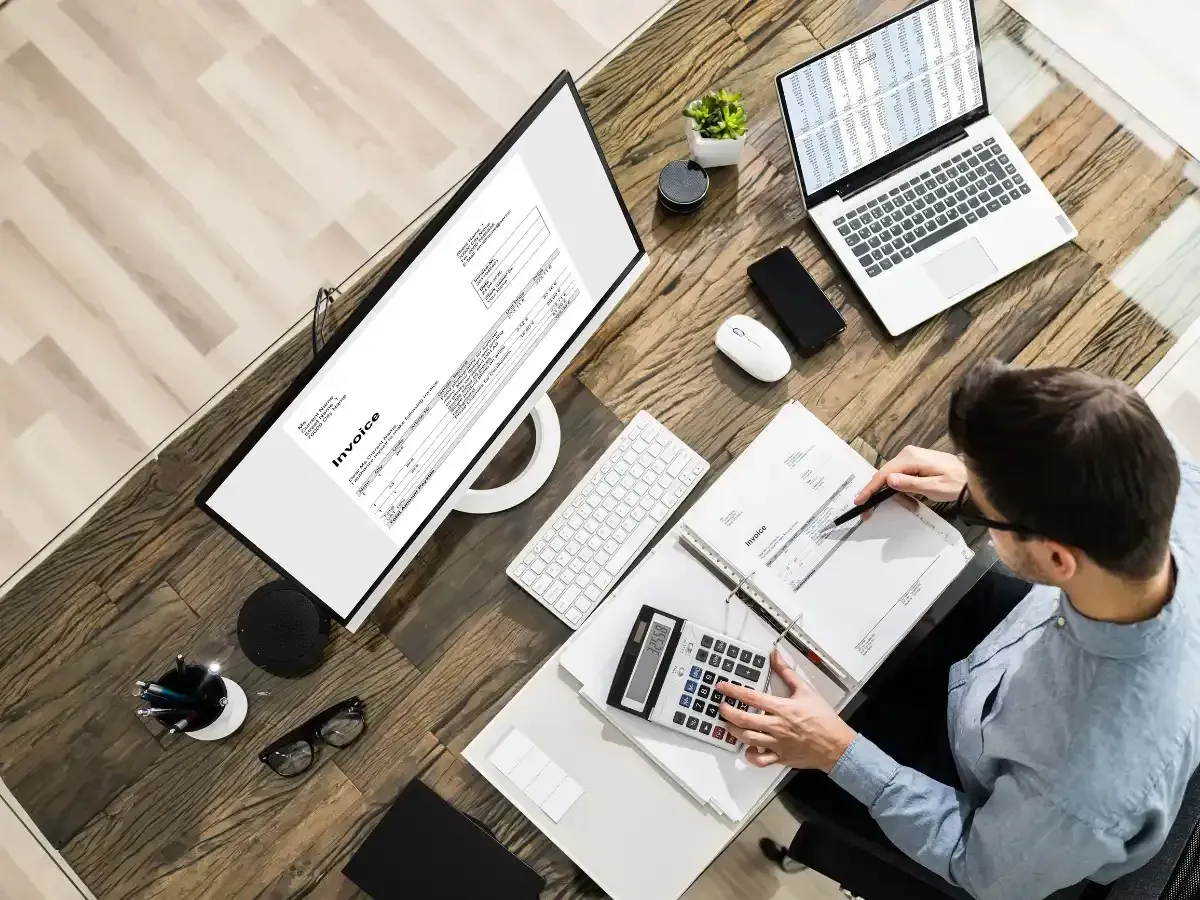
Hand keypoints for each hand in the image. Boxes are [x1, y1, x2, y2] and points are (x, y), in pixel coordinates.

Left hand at [719, 651, 856, 770]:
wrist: (837, 744)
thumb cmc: (823, 718)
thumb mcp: (806, 690)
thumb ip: (787, 672)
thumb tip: (775, 655)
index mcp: (781, 708)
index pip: (751, 697)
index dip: (733, 691)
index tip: (721, 687)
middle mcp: (776, 726)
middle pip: (743, 720)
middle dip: (727, 712)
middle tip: (720, 707)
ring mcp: (777, 743)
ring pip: (747, 738)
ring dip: (734, 731)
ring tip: (728, 724)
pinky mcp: (780, 757)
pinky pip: (759, 759)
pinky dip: (750, 755)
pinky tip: (747, 748)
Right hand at [855, 445, 966, 505]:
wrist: (973, 475)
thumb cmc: (957, 483)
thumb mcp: (935, 488)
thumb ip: (911, 484)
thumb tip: (888, 480)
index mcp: (911, 458)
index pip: (884, 474)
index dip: (870, 489)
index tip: (860, 502)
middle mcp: (908, 454)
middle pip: (885, 475)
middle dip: (878, 493)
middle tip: (869, 512)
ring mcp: (912, 457)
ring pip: (892, 477)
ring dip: (894, 494)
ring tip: (907, 506)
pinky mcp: (916, 463)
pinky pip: (901, 477)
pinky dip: (902, 490)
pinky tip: (910, 500)